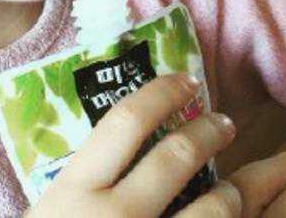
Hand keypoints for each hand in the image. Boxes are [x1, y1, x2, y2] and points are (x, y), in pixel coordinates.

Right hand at [27, 73, 241, 216]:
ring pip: (209, 209)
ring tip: (234, 189)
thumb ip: (86, 182)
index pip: (124, 121)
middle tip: (224, 123)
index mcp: (75, 189)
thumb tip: (133, 136)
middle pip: (175, 155)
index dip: (161, 92)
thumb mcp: (51, 214)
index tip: (186, 81)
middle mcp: (112, 215)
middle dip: (209, 131)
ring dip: (230, 193)